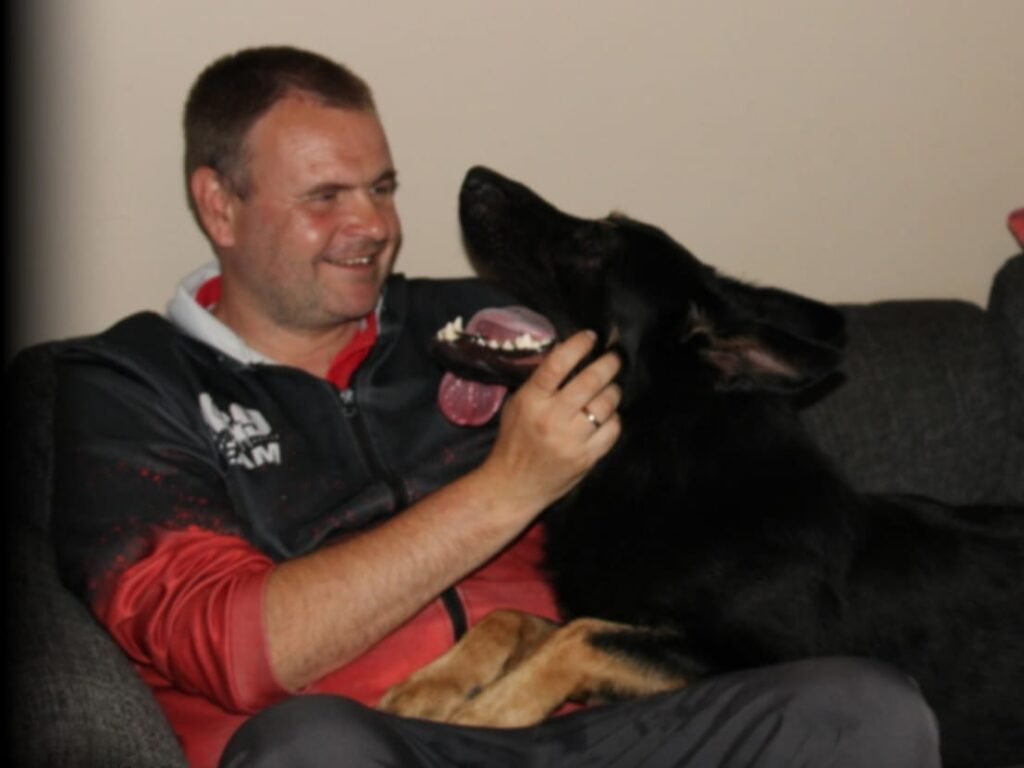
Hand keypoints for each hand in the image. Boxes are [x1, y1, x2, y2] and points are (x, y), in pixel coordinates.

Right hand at [478, 330, 621, 514]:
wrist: (513, 486)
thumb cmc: (514, 441)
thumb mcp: (517, 406)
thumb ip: (539, 384)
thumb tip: (569, 356)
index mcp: (531, 400)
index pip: (558, 364)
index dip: (578, 345)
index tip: (591, 337)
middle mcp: (552, 417)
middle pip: (589, 381)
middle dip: (608, 364)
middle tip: (614, 358)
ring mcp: (571, 439)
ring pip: (606, 404)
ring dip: (613, 390)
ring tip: (611, 387)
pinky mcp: (586, 458)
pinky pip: (612, 429)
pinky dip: (614, 418)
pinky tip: (608, 415)